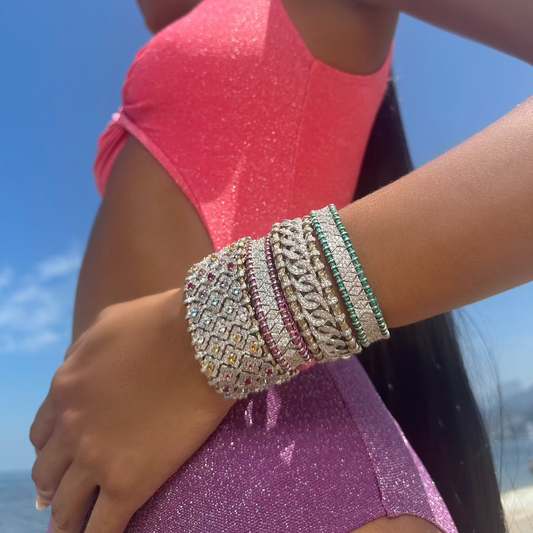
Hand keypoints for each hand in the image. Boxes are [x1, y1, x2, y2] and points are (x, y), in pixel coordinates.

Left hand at [30, 288, 235, 532]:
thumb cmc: (160, 322)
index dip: (49, 452)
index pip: (42, 434)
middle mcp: (71, 428)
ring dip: (65, 520)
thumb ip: (82, 352)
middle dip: (53, 486)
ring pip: (67, 505)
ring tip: (69, 530)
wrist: (199, 341)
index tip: (57, 464)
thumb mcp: (106, 324)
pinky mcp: (128, 481)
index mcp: (65, 388)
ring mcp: (97, 458)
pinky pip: (101, 526)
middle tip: (59, 499)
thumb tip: (78, 369)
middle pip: (49, 471)